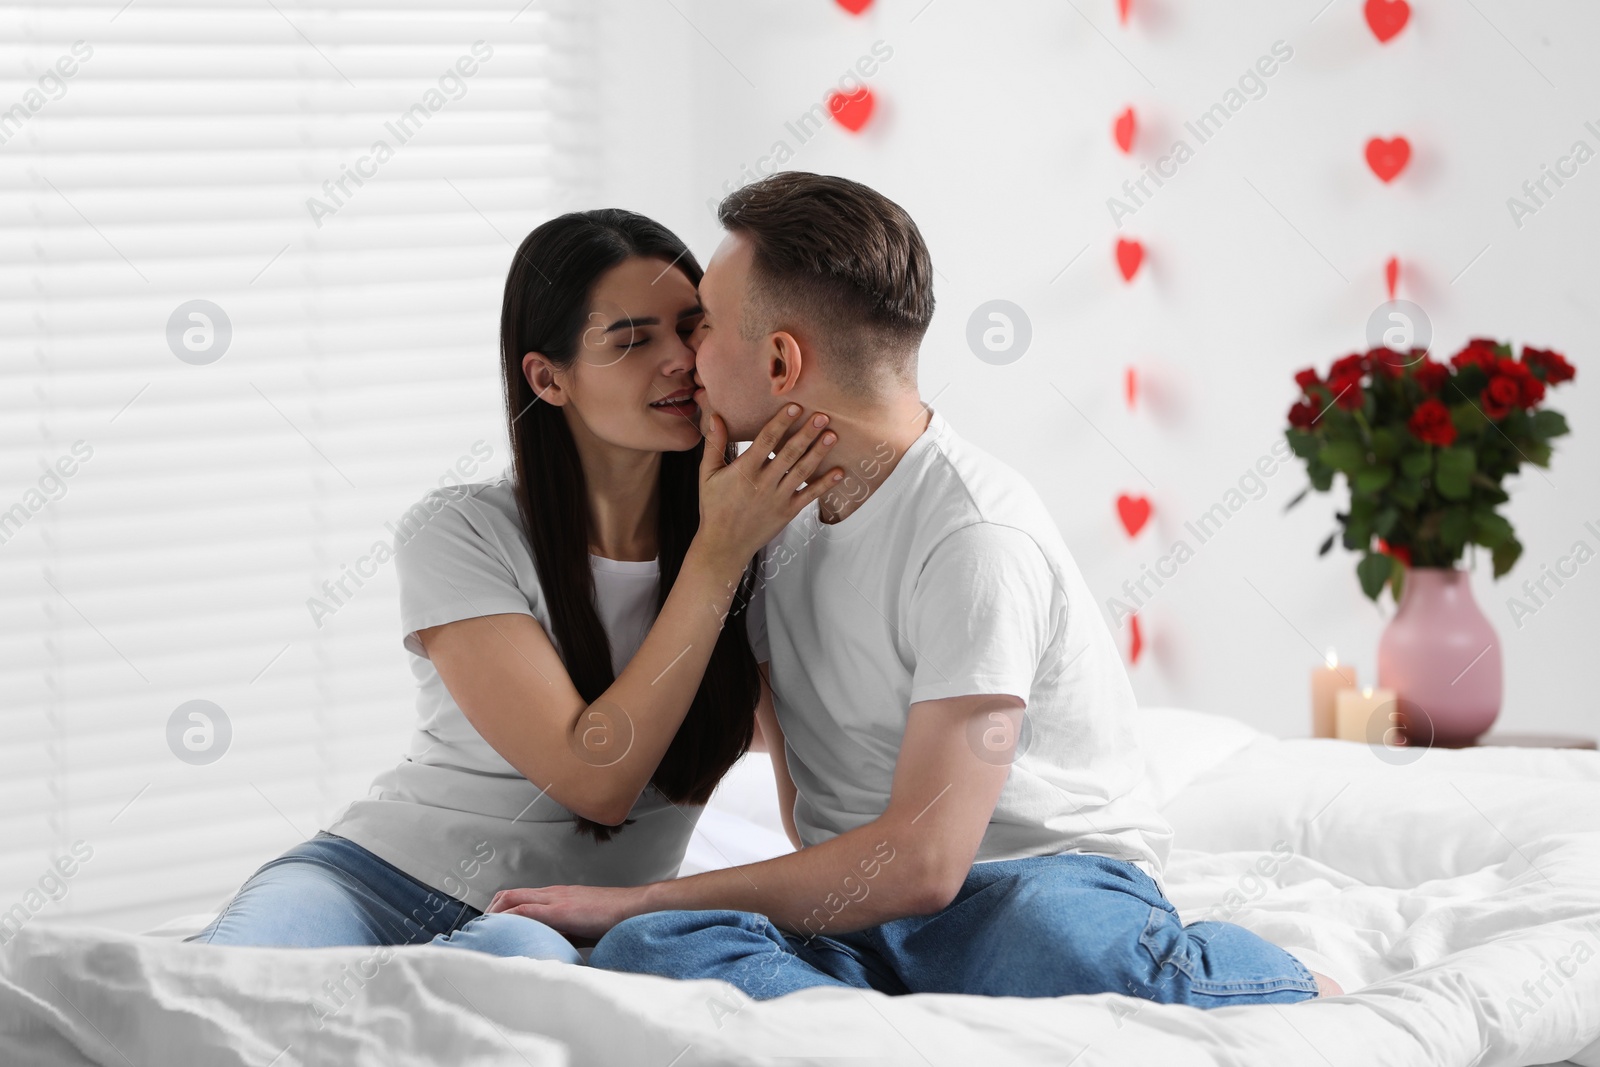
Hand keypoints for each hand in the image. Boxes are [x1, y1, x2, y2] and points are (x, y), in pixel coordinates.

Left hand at [486, 883, 647, 940]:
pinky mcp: (562, 909)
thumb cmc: (613, 918)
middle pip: (510, 894)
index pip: (520, 896)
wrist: (633, 907)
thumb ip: (564, 932)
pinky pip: (527, 910)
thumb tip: (550, 948)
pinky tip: (501, 931)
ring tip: (484, 933)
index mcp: (558, 896)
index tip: (490, 926)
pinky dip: (509, 919)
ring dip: (494, 914)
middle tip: (481, 931)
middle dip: (490, 911)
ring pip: (513, 899)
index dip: (500, 909)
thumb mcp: (582, 926)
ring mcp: (556, 899)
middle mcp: (553, 893)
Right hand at [695, 404, 843, 564]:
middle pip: (789, 453)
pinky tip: (839, 471)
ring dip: (819, 452)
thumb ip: (714, 445)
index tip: (795, 407)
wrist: (724, 544)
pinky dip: (825, 484)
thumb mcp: (707, 475)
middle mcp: (764, 483)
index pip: (766, 440)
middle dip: (807, 433)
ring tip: (832, 436)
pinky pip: (810, 495)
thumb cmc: (714, 507)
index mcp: (744, 470)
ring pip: (802, 471)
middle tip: (822, 416)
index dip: (781, 422)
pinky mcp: (788, 511)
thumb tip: (715, 417)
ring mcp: (778, 498)